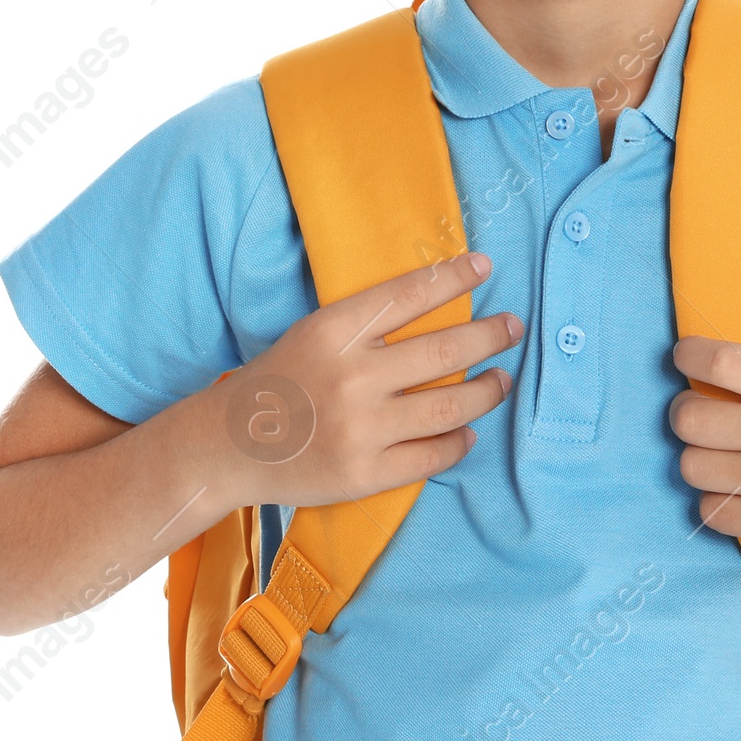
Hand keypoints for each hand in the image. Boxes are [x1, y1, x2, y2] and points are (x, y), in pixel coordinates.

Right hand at [213, 251, 520, 505]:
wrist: (228, 445)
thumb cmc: (281, 381)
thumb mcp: (314, 334)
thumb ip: (368, 323)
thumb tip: (442, 304)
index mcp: (334, 331)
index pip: (409, 295)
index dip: (453, 278)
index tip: (485, 267)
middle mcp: (351, 377)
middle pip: (444, 350)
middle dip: (489, 335)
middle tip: (512, 327)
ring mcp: (360, 429)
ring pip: (449, 405)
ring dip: (487, 391)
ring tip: (501, 379)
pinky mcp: (364, 473)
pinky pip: (432, 455)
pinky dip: (458, 441)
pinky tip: (467, 431)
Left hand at [668, 337, 740, 557]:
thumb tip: (698, 373)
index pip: (716, 363)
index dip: (687, 358)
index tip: (685, 361)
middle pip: (688, 420)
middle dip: (686, 416)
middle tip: (702, 420)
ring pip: (691, 466)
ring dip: (702, 461)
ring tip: (727, 459)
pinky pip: (710, 511)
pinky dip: (718, 502)